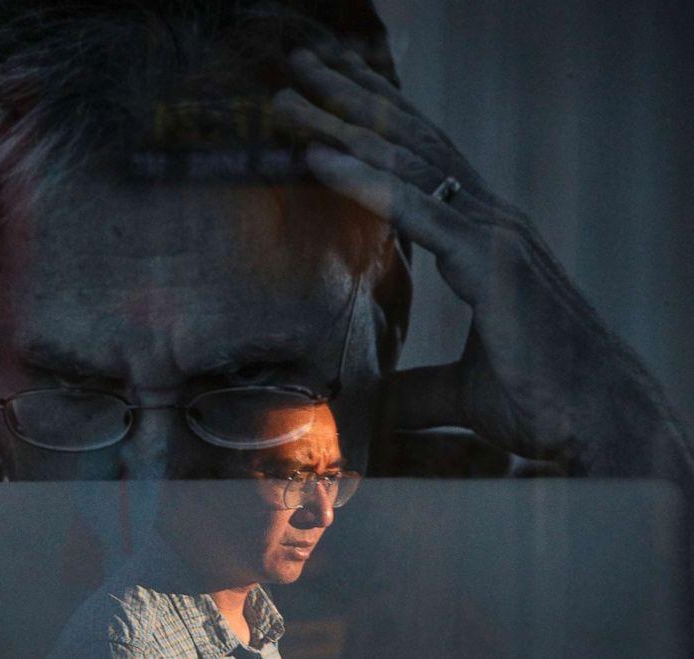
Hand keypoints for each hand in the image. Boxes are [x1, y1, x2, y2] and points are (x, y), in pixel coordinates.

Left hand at [274, 48, 688, 470]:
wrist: (602, 426)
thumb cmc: (545, 402)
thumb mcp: (461, 391)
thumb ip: (416, 389)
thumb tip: (374, 405)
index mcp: (485, 239)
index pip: (423, 165)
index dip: (374, 126)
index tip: (326, 98)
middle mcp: (491, 221)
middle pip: (410, 146)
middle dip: (351, 103)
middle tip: (298, 67)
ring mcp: (494, 235)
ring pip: (407, 163)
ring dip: (343, 124)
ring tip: (290, 96)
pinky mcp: (491, 261)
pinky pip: (417, 208)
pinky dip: (364, 179)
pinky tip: (319, 154)